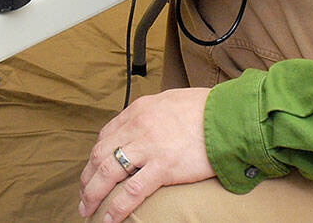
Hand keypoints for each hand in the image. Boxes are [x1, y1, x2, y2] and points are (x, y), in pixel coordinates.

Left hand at [78, 88, 214, 221]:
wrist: (229, 115)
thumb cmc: (207, 108)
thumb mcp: (171, 101)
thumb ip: (154, 113)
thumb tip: (149, 126)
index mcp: (139, 110)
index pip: (107, 135)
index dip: (97, 156)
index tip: (95, 171)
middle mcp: (138, 126)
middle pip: (100, 154)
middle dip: (87, 177)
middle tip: (84, 194)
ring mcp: (149, 147)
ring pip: (108, 172)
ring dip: (93, 194)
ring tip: (87, 210)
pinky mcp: (164, 167)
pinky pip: (132, 191)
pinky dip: (116, 207)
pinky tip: (109, 219)